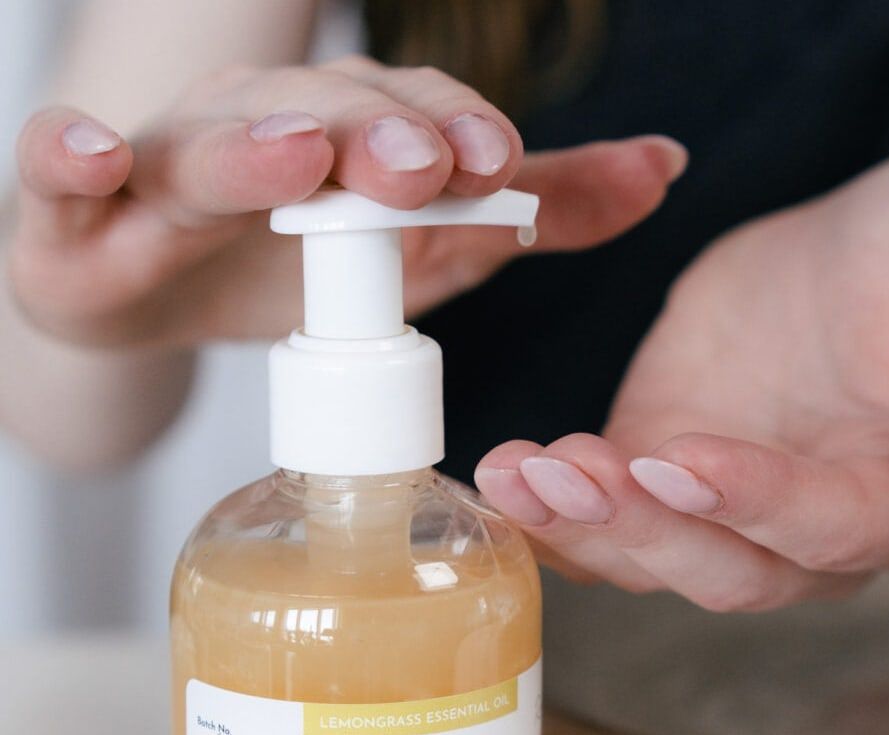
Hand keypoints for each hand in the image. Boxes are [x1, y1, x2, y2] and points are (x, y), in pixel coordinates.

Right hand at [8, 56, 684, 347]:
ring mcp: (164, 169)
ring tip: (298, 154)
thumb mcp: (429, 247)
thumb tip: (664, 169)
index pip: (406, 122)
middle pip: (316, 121)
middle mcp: (257, 135)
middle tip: (426, 166)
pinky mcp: (76, 214)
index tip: (497, 157)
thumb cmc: (291, 262)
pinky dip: (72, 153)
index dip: (450, 132)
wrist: (153, 294)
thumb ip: (537, 210)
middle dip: (373, 136)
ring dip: (252, 142)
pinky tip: (100, 153)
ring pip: (203, 143)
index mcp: (343, 140)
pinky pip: (60, 171)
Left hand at [475, 151, 888, 609]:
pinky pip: (600, 520)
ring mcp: (727, 517)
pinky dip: (548, 511)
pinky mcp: (659, 480)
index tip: (684, 457)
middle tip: (574, 472)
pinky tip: (498, 480)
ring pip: (651, 556)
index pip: (826, 528)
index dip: (755, 502)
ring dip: (581, 524)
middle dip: (645, 527)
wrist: (872, 252)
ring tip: (517, 471)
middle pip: (724, 568)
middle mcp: (810, 539)